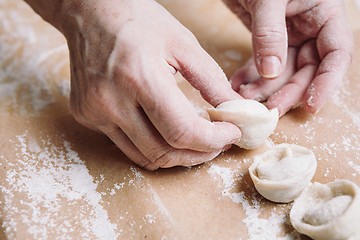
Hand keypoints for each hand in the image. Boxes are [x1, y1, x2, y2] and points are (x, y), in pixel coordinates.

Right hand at [59, 0, 241, 169]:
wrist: (89, 13)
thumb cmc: (137, 20)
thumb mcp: (182, 42)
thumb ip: (211, 79)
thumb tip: (233, 108)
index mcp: (139, 77)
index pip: (182, 131)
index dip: (213, 140)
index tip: (232, 134)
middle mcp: (111, 101)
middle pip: (164, 153)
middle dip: (200, 154)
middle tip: (219, 143)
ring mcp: (95, 112)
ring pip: (145, 157)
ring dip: (177, 157)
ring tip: (197, 142)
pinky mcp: (87, 116)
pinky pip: (127, 146)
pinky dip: (153, 146)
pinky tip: (165, 130)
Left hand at [223, 0, 353, 115]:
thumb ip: (270, 33)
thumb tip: (271, 72)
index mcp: (323, 13)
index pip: (336, 54)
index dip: (327, 82)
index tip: (311, 105)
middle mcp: (308, 27)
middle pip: (307, 69)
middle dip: (289, 91)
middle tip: (270, 109)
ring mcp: (287, 35)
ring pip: (282, 72)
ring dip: (265, 88)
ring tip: (245, 99)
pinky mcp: (266, 40)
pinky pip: (262, 65)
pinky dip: (250, 77)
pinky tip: (238, 86)